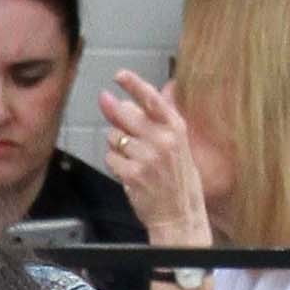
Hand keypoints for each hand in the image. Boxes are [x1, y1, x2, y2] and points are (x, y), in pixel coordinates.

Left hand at [98, 71, 209, 243]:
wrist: (179, 213)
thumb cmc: (176, 178)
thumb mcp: (174, 143)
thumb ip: (149, 120)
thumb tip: (120, 101)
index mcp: (175, 127)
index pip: (151, 98)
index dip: (133, 84)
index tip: (119, 76)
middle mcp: (163, 139)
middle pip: (125, 115)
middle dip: (119, 121)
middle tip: (129, 138)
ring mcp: (147, 156)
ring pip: (114, 137)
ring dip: (118, 147)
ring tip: (135, 161)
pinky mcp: (133, 174)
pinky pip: (110, 158)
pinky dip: (115, 164)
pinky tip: (129, 173)